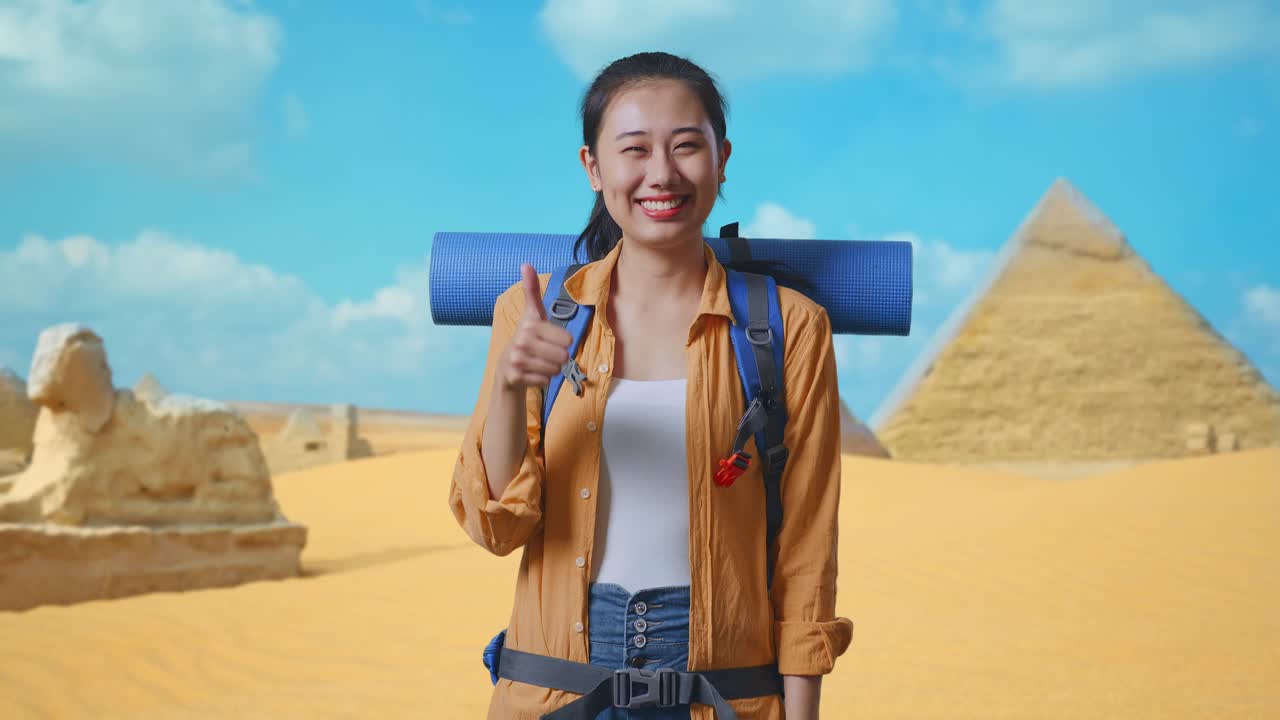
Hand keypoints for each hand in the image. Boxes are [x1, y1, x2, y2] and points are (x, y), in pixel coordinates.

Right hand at [496, 264, 573, 392]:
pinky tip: (533, 372)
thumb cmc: (528, 336)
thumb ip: (532, 290)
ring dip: (552, 369)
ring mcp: (517, 359)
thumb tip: (526, 264)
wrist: (507, 364)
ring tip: (541, 362)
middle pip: (562, 356)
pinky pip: (545, 381)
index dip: (565, 342)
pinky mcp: (515, 376)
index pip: (566, 340)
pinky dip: (543, 379)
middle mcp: (521, 341)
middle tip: (548, 354)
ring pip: (555, 370)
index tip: (552, 339)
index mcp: (530, 325)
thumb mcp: (533, 313)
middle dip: (560, 358)